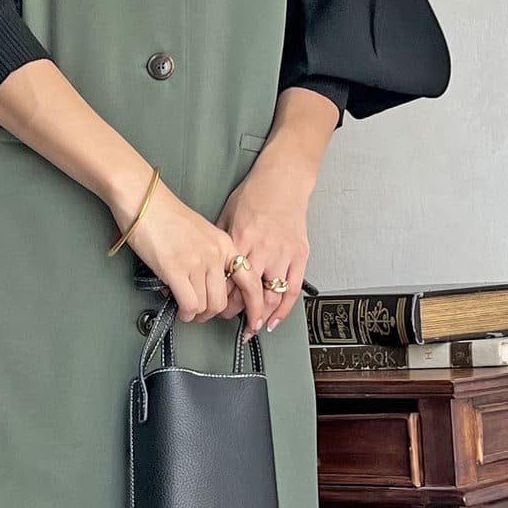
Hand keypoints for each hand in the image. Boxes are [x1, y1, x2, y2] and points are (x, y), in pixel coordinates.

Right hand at [121, 178, 243, 323]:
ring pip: (206, 306)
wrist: (143, 201)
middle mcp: (215, 253)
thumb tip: (206, 284)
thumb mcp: (200, 233)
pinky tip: (180, 309)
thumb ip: (210, 257)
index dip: (254, 305)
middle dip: (210, 313)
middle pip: (223, 301)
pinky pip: (189, 304)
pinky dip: (185, 313)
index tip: (253, 319)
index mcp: (224, 244)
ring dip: (195, 314)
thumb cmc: (164, 216)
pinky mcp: (176, 269)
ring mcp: (197, 262)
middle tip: (201, 313)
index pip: (250, 280)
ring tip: (186, 310)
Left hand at [216, 155, 313, 335]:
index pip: (228, 279)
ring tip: (250, 328)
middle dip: (236, 312)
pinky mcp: (300, 255)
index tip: (211, 307)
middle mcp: (264, 248)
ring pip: (271, 296)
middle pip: (248, 292)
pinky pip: (292, 290)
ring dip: (259, 316)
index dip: (218, 298)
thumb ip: (221, 245)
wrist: (283, 180)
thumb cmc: (254, 195)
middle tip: (227, 320)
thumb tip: (207, 268)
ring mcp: (284, 253)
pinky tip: (273, 321)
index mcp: (242, 239)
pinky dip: (283, 310)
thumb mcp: (227, 216)